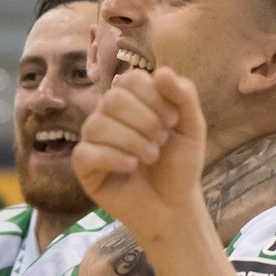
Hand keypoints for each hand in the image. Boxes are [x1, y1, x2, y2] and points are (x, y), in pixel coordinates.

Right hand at [73, 68, 206, 243]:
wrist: (173, 205)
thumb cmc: (179, 165)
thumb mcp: (192, 127)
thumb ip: (183, 96)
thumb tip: (162, 71)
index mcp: (131, 102)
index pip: (131, 80)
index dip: (154, 97)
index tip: (172, 121)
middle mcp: (107, 116)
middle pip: (112, 99)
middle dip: (144, 120)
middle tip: (161, 140)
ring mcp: (92, 141)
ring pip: (98, 125)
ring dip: (132, 141)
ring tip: (151, 157)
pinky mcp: (84, 167)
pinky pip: (87, 152)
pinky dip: (114, 158)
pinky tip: (132, 167)